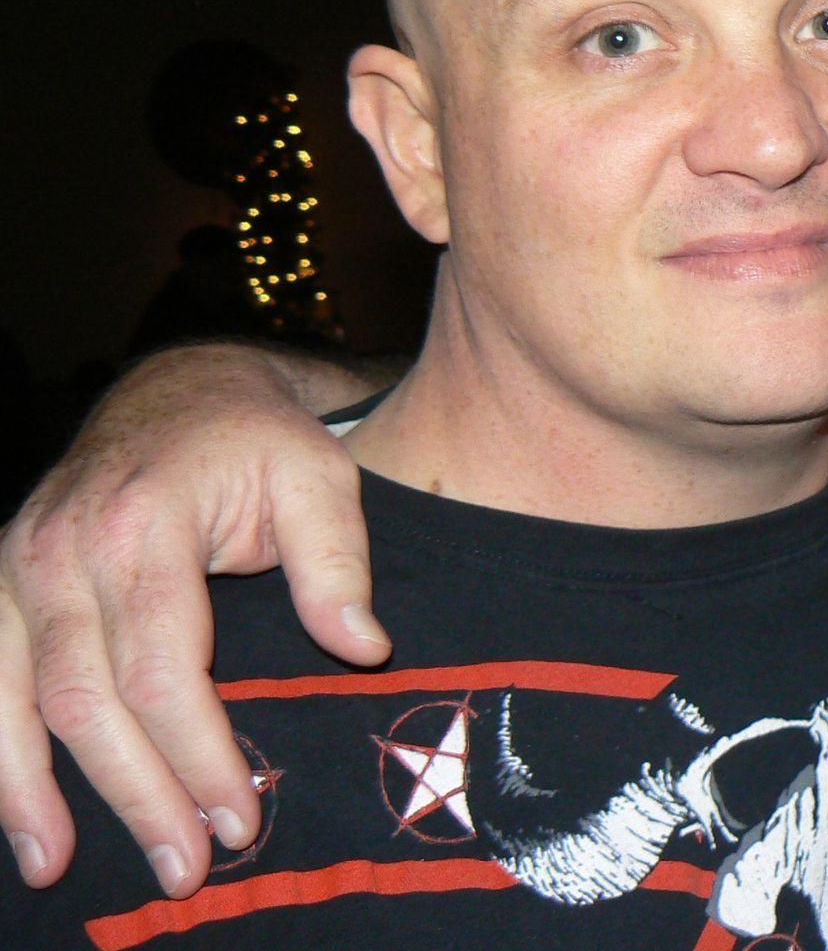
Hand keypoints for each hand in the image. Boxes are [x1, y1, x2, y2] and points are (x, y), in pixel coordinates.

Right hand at [0, 343, 389, 896]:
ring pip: (17, 700)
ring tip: (61, 867)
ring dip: (35, 793)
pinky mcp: (0, 586)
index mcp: (144, 524)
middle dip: (136, 792)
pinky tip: (19, 817)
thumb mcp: (320, 477)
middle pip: (87, 698)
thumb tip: (362, 648)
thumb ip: (338, 562)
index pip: (163, 666)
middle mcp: (61, 548)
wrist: (182, 390)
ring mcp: (17, 566)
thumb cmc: (260, 439)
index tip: (240, 815)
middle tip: (184, 867)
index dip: (198, 751)